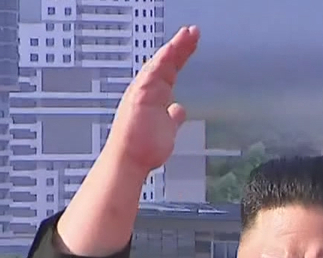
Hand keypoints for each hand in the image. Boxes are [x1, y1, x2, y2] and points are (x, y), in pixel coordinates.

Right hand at [104, 25, 199, 173]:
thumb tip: (178, 111)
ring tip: (187, 34)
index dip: (180, 56)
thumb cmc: (141, 149)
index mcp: (154, 96)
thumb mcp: (167, 131)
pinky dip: (161, 60)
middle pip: (167, 63)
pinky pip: (151, 73)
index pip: (170, 71)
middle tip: (193, 32)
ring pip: (160, 63)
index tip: (191, 44)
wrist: (129, 161)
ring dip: (174, 47)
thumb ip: (172, 118)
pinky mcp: (140, 96)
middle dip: (180, 47)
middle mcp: (148, 91)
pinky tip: (171, 49)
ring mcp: (143, 92)